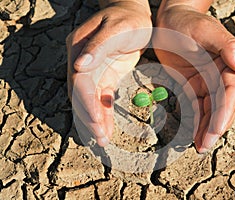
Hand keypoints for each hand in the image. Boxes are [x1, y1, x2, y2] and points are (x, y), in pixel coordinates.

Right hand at [67, 1, 151, 145]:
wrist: (134, 15)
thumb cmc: (127, 18)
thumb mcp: (116, 28)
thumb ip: (98, 46)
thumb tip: (79, 66)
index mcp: (78, 48)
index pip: (79, 80)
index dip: (86, 101)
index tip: (96, 119)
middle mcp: (81, 62)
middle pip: (81, 95)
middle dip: (90, 117)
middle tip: (100, 138)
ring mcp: (92, 71)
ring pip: (91, 100)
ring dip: (96, 120)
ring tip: (103, 140)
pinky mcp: (104, 77)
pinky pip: (102, 98)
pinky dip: (105, 113)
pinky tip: (107, 128)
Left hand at [153, 4, 234, 152]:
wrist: (169, 21)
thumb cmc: (188, 22)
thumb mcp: (206, 31)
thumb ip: (227, 46)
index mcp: (227, 65)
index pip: (229, 93)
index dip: (224, 113)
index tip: (216, 130)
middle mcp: (219, 76)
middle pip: (220, 106)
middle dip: (214, 127)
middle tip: (205, 146)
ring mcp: (206, 83)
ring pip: (208, 110)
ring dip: (205, 129)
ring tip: (199, 146)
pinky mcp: (192, 86)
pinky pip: (195, 106)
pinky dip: (195, 121)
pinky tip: (192, 134)